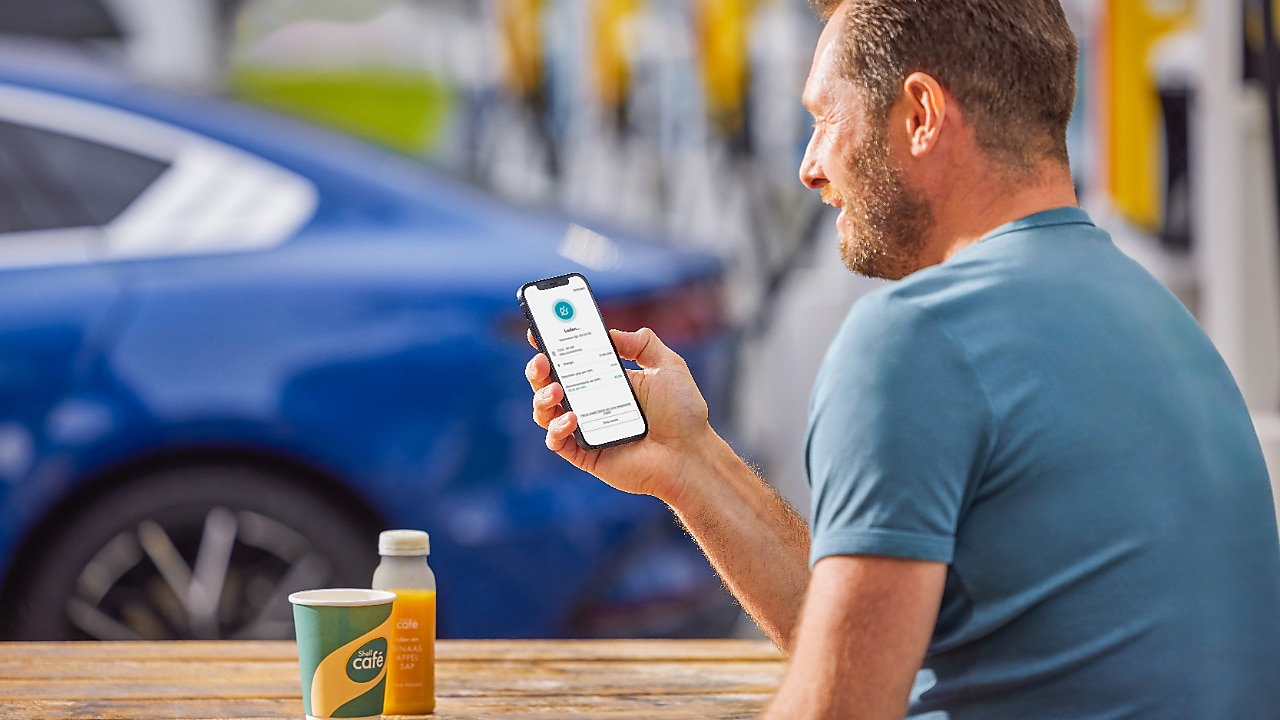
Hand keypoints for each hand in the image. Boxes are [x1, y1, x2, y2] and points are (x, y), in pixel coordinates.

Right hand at [525, 327, 710, 501]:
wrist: (691, 453)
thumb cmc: (683, 413)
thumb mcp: (668, 367)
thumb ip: (643, 343)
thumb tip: (611, 334)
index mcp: (605, 379)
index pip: (570, 358)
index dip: (550, 344)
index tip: (538, 329)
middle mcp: (590, 402)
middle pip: (548, 382)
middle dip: (537, 368)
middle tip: (542, 359)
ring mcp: (585, 429)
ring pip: (545, 412)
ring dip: (542, 398)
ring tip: (555, 390)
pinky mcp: (585, 454)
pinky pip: (557, 442)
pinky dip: (557, 429)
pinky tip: (573, 419)